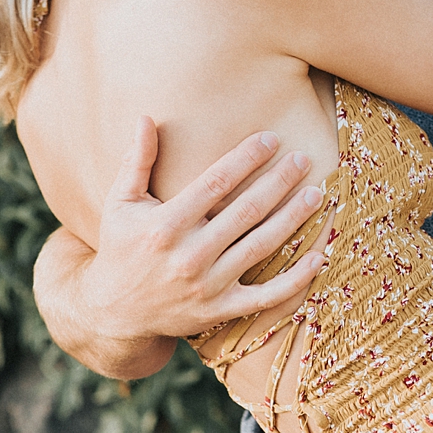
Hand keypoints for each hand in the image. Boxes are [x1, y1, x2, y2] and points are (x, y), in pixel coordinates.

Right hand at [36, 118, 325, 377]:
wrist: (114, 314)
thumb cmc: (120, 248)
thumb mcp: (120, 203)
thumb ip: (136, 161)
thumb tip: (145, 117)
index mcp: (165, 226)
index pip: (215, 184)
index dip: (246, 158)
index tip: (271, 138)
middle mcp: (188, 256)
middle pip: (246, 211)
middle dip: (278, 182)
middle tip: (303, 159)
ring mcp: (207, 286)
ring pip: (261, 247)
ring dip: (293, 219)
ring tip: (316, 194)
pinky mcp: (221, 311)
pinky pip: (266, 296)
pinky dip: (296, 279)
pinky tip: (319, 256)